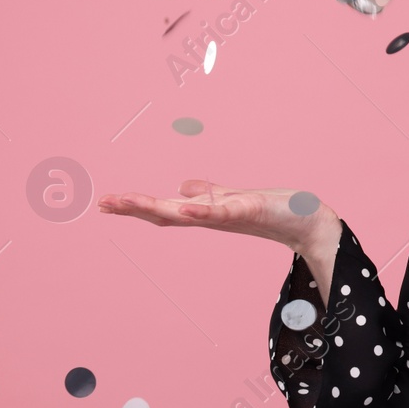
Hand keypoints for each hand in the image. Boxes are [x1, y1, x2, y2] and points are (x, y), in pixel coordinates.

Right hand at [97, 180, 339, 255]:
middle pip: (165, 213)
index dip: (134, 206)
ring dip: (154, 206)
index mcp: (205, 211)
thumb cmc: (271, 209)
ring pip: (184, 213)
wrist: (306, 221)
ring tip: (126, 200)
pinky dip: (200, 209)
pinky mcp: (247, 211)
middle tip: (102, 203)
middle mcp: (211, 217)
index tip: (105, 202)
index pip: (163, 209)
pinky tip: (182, 203)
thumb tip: (181, 187)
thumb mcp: (231, 197)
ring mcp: (227, 215)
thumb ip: (206, 193)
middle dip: (133, 208)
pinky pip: (220, 212)